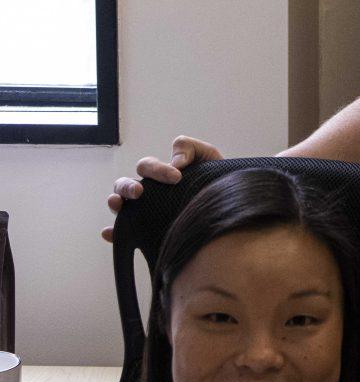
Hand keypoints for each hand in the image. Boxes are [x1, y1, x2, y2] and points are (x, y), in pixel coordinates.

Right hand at [102, 135, 222, 241]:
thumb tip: (175, 162)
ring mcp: (146, 212)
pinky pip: (123, 234)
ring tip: (119, 205)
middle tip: (140, 191)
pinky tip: (110, 234)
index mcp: (158, 174)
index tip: (177, 177)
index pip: (147, 167)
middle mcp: (148, 192)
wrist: (227, 203)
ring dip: (115, 202)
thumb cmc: (214, 178)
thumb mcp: (206, 156)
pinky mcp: (148, 233)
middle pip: (124, 185)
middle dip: (127, 186)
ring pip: (120, 206)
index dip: (158, 169)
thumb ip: (189, 147)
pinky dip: (113, 233)